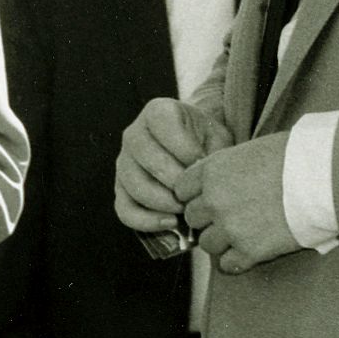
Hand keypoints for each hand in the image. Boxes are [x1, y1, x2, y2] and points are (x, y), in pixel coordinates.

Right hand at [115, 98, 212, 233]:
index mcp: (157, 112)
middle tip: (195, 193)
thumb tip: (202, 182)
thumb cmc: (207, 143)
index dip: (184, 147)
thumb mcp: (217, 138)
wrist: (196, 153)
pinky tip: (171, 224)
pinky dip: (147, 221)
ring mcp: (124, 163)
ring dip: (162, 202)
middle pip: (146, 157)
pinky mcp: (121, 190)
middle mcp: (134, 135)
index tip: (202, 162)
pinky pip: (125, 209)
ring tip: (186, 209)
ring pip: (134, 185)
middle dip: (175, 180)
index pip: (162, 124)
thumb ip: (213, 152)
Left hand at [186, 135, 299, 273]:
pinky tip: (251, 251)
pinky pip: (228, 264)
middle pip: (193, 218)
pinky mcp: (250, 251)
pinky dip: (237, 261)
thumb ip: (226, 169)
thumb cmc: (295, 156)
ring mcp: (230, 228)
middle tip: (230, 216)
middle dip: (208, 218)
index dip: (195, 194)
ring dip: (222, 241)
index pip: (182, 189)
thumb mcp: (251, 151)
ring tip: (245, 233)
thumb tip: (216, 179)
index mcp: (213, 171)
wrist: (325, 176)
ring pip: (207, 244)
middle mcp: (214, 200)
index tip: (209, 197)